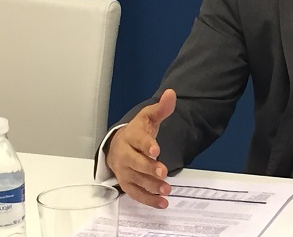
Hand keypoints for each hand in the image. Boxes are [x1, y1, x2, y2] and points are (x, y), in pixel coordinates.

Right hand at [106, 89, 176, 208]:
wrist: (117, 145)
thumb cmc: (136, 131)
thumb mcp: (148, 116)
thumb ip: (162, 108)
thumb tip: (171, 93)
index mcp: (130, 137)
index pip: (138, 140)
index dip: (146, 145)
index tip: (156, 150)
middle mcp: (125, 155)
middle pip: (136, 163)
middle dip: (149, 168)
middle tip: (163, 172)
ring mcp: (125, 171)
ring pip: (137, 180)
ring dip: (152, 186)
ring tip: (167, 190)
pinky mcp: (127, 184)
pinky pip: (136, 194)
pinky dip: (149, 200)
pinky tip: (162, 202)